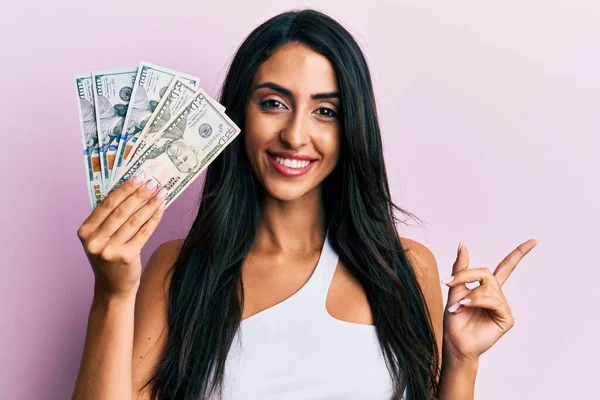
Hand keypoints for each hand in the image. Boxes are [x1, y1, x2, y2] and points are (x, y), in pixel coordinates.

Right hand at [76, 174, 166, 295]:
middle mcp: (95, 241)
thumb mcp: (101, 237)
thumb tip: (132, 188)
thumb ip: (109, 217)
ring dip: (150, 204)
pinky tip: (161, 208)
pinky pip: (143, 233)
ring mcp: (110, 250)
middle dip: (139, 194)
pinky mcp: (126, 257)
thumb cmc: (109, 257)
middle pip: (121, 211)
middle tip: (153, 181)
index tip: (138, 176)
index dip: (124, 189)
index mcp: (85, 232)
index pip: (106, 204)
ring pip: (134, 221)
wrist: (112, 288)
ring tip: (161, 192)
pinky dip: (154, 218)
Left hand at [441, 239, 537, 362]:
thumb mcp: (455, 288)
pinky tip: (466, 307)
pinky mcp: (506, 318)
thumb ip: (461, 268)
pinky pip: (493, 301)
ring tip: (458, 305)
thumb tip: (463, 244)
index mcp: (488, 288)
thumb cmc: (455, 319)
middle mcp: (498, 296)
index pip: (507, 266)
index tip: (534, 241)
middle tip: (449, 282)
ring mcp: (504, 307)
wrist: (455, 342)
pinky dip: (477, 301)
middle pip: (488, 273)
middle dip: (467, 275)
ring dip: (469, 294)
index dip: (519, 253)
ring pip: (488, 288)